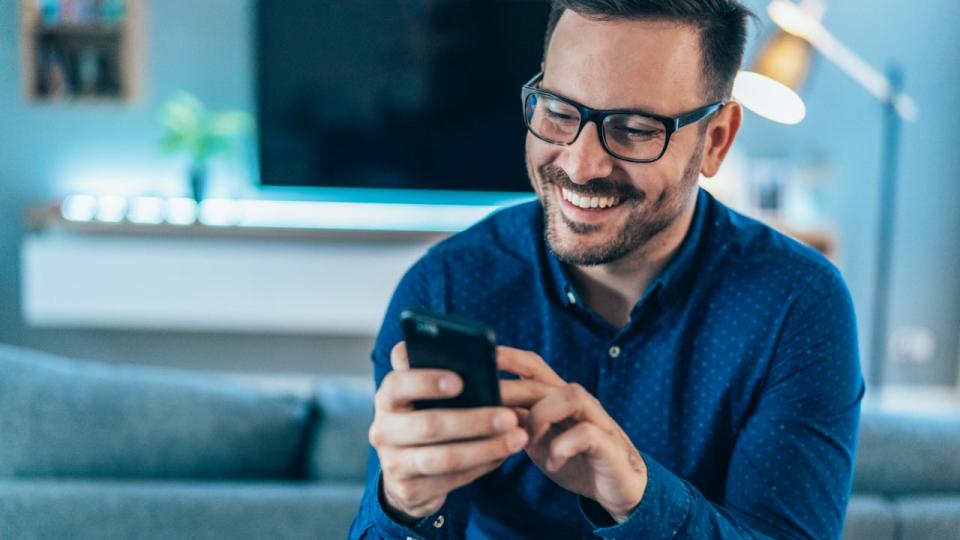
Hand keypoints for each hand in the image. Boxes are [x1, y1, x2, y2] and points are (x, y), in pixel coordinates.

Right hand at [369, 342, 528, 521]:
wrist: (405, 470)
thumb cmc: (425, 416)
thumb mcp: (425, 396)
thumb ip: (445, 377)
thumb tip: (487, 365)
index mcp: (388, 397)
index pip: (398, 383)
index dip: (427, 381)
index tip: (460, 380)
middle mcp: (384, 429)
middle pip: (429, 425)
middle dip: (473, 421)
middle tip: (509, 416)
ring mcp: (393, 462)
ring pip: (444, 458)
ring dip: (485, 448)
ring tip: (517, 438)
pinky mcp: (408, 489)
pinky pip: (451, 479)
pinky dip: (481, 466)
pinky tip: (503, 454)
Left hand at [498, 347, 647, 522]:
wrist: (617, 487)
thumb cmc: (573, 459)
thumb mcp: (538, 441)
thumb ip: (516, 423)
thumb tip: (481, 409)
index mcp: (556, 398)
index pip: (532, 366)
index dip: (507, 357)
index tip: (478, 356)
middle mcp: (577, 402)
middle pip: (544, 382)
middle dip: (512, 390)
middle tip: (484, 406)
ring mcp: (595, 419)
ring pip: (570, 396)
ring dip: (542, 416)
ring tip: (526, 440)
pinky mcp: (608, 443)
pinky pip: (586, 433)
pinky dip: (564, 447)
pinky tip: (552, 462)